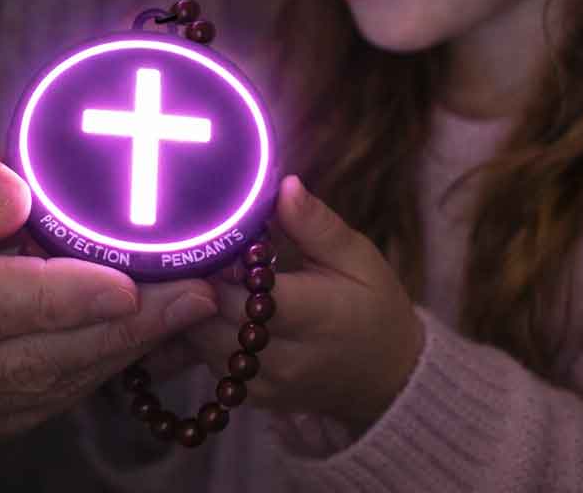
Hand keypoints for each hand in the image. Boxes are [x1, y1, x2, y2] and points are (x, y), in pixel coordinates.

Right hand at [0, 126, 217, 442]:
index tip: (128, 282)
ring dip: (118, 350)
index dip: (55, 298)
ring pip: (36, 387)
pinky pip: (32, 401)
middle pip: (20, 357)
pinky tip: (138, 332)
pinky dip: (91, 367)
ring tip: (188, 306)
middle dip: (118, 329)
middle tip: (196, 291)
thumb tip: (15, 202)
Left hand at [184, 175, 423, 433]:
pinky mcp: (254, 397)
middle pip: (212, 317)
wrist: (388, 376)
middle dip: (198, 278)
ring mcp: (266, 383)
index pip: (241, 293)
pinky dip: (201, 329)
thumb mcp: (356, 257)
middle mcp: (284, 358)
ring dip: (193, 304)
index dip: (217, 262)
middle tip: (197, 243)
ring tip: (201, 267)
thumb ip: (315, 224)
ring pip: (200, 341)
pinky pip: (207, 360)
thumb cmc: (372, 305)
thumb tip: (284, 185)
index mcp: (313, 317)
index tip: (212, 232)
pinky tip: (209, 299)